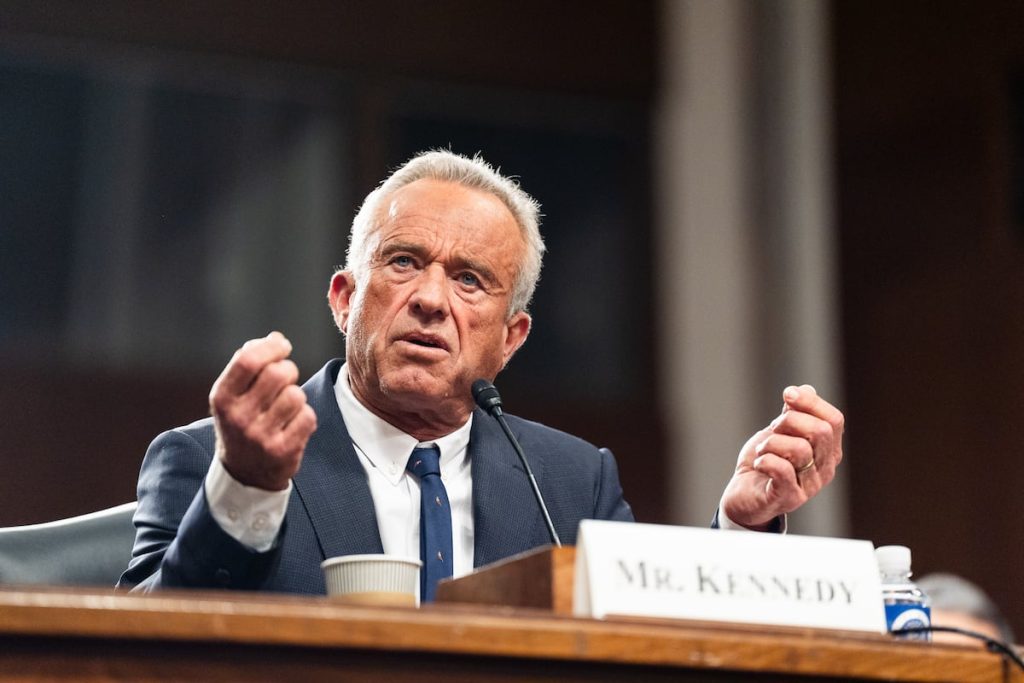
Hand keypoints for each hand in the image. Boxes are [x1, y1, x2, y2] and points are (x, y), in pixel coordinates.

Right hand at [208, 332, 316, 490]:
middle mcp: (238, 417)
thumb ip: (249, 363)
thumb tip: (276, 338)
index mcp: (222, 398)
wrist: (244, 472)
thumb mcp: (234, 393)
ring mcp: (260, 436)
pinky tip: (292, 424)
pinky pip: (308, 416)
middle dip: (288, 370)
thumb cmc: (243, 420)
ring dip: (296, 396)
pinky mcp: (283, 450)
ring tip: (286, 407)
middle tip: (285, 379)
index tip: (283, 346)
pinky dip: (305, 416)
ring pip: (296, 395)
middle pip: (278, 374)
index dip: (272, 347)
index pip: (248, 360)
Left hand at [720, 384, 843, 529]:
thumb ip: (794, 413)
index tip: (787, 395)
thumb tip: (807, 389)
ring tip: (762, 450)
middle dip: (790, 421)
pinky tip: (758, 462)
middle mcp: (825, 468)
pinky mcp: (790, 498)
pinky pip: (782, 470)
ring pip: (799, 449)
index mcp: (827, 450)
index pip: (834, 419)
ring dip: (772, 442)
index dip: (811, 402)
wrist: (744, 496)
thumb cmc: (764, 464)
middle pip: (821, 431)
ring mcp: (810, 485)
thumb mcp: (779, 433)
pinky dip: (764, 460)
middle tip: (773, 429)